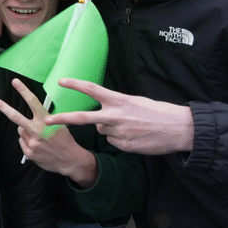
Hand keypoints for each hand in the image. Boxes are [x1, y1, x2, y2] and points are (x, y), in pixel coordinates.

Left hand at [0, 78, 97, 187]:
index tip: (15, 81)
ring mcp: (32, 143)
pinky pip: (22, 141)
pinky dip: (28, 142)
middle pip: (15, 116)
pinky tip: (39, 146)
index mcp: (46, 120)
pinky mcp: (29, 153)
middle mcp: (38, 131)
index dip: (23, 91)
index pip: (33, 102)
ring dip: (26, 131)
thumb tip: (29, 116)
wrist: (71, 161)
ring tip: (40, 138)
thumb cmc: (65, 139)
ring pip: (20, 130)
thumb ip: (43, 119)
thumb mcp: (58, 124)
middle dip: (2, 106)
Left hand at [45, 78, 194, 154]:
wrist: (179, 128)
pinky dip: (119, 139)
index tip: (60, 81)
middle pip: (83, 118)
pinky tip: (134, 136)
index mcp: (118, 100)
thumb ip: (113, 108)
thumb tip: (98, 120)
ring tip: (130, 126)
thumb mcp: (133, 102)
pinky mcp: (124, 146)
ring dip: (110, 128)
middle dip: (63, 119)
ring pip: (102, 130)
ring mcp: (119, 132)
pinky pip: (112, 142)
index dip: (75, 84)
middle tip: (47, 120)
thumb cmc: (156, 112)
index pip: (92, 90)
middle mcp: (115, 116)